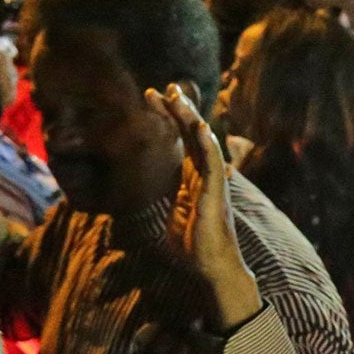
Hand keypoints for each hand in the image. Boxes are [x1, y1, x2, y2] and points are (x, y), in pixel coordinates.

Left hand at [145, 83, 259, 329]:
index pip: (182, 141)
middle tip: (164, 86)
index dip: (168, 118)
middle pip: (192, 134)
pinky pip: (212, 163)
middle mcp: (205, 175)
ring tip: (177, 97)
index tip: (151, 98)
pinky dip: (208, 144)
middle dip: (178, 110)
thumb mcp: (171, 216)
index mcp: (194, 178)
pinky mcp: (216, 192)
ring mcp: (212, 181)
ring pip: (202, 142)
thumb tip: (137, 200)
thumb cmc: (194, 247)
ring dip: (190, 119)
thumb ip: (163, 200)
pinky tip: (200, 127)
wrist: (212, 266)